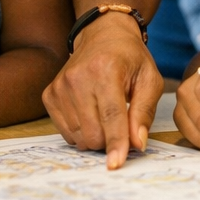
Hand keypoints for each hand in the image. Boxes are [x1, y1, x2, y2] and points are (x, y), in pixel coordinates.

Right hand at [42, 14, 160, 169]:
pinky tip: (90, 114)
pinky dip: (81, 131)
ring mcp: (60, 86)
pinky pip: (65, 132)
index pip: (111, 116)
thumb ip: (144, 112)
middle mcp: (78, 77)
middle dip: (109, 140)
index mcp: (106, 70)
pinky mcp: (50, 94)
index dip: (116, 143)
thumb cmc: (130, 58)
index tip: (116, 165)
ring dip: (95, 136)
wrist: (102, 35)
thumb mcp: (149, 80)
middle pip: (92, 132)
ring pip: (78, 136)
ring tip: (106, 117)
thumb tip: (137, 144)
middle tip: (120, 126)